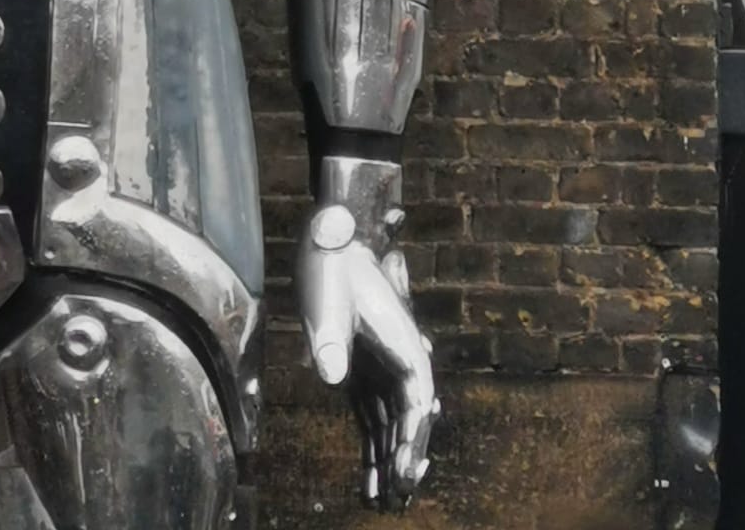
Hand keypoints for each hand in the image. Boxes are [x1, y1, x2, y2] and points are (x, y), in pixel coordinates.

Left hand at [299, 202, 435, 510]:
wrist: (331, 241)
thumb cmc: (332, 268)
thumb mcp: (328, 299)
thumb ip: (329, 339)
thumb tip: (330, 376)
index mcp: (405, 348)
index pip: (416, 406)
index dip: (414, 443)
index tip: (407, 474)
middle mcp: (401, 364)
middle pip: (409, 424)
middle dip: (404, 464)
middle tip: (397, 503)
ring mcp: (383, 370)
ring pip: (392, 427)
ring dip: (390, 463)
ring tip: (384, 503)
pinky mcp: (363, 373)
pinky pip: (373, 418)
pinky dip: (373, 448)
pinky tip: (370, 479)